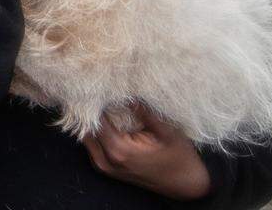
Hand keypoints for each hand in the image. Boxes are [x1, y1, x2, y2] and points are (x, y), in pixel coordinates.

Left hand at [82, 103, 211, 200]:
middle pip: (85, 130)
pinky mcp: (108, 169)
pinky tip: (105, 119)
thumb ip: (144, 113)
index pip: (95, 121)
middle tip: (97, 91)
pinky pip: (93, 146)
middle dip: (89, 112)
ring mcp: (105, 167)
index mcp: (119, 150)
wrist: (186, 184)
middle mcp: (107, 161)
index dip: (95, 103)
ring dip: (91, 122)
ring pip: (86, 138)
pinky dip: (96, 132)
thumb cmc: (180, 157)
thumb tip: (127, 95)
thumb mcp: (167, 131)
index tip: (98, 86)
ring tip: (101, 103)